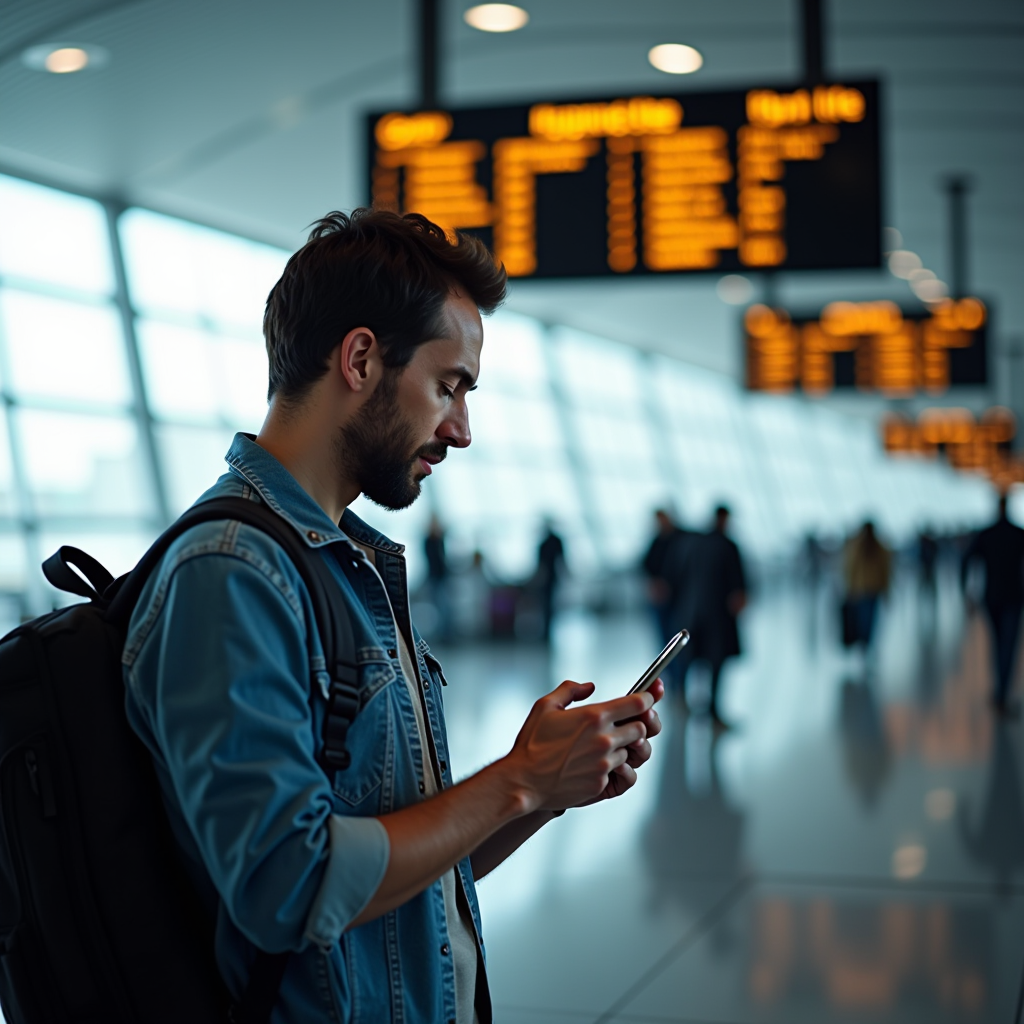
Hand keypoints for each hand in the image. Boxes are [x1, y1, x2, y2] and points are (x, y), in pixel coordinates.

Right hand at [500, 681, 654, 813]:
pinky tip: (590, 765)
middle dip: (635, 725)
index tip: (646, 699)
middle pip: (641, 729)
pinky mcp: (602, 783)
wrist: (523, 781)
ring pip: (630, 752)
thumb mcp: (545, 705)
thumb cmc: (531, 743)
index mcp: (594, 716)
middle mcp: (604, 739)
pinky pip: (617, 773)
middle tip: (621, 726)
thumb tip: (589, 686)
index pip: (638, 703)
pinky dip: (609, 768)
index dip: (647, 699)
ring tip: (598, 748)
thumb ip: (570, 689)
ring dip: (620, 748)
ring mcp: (605, 763)